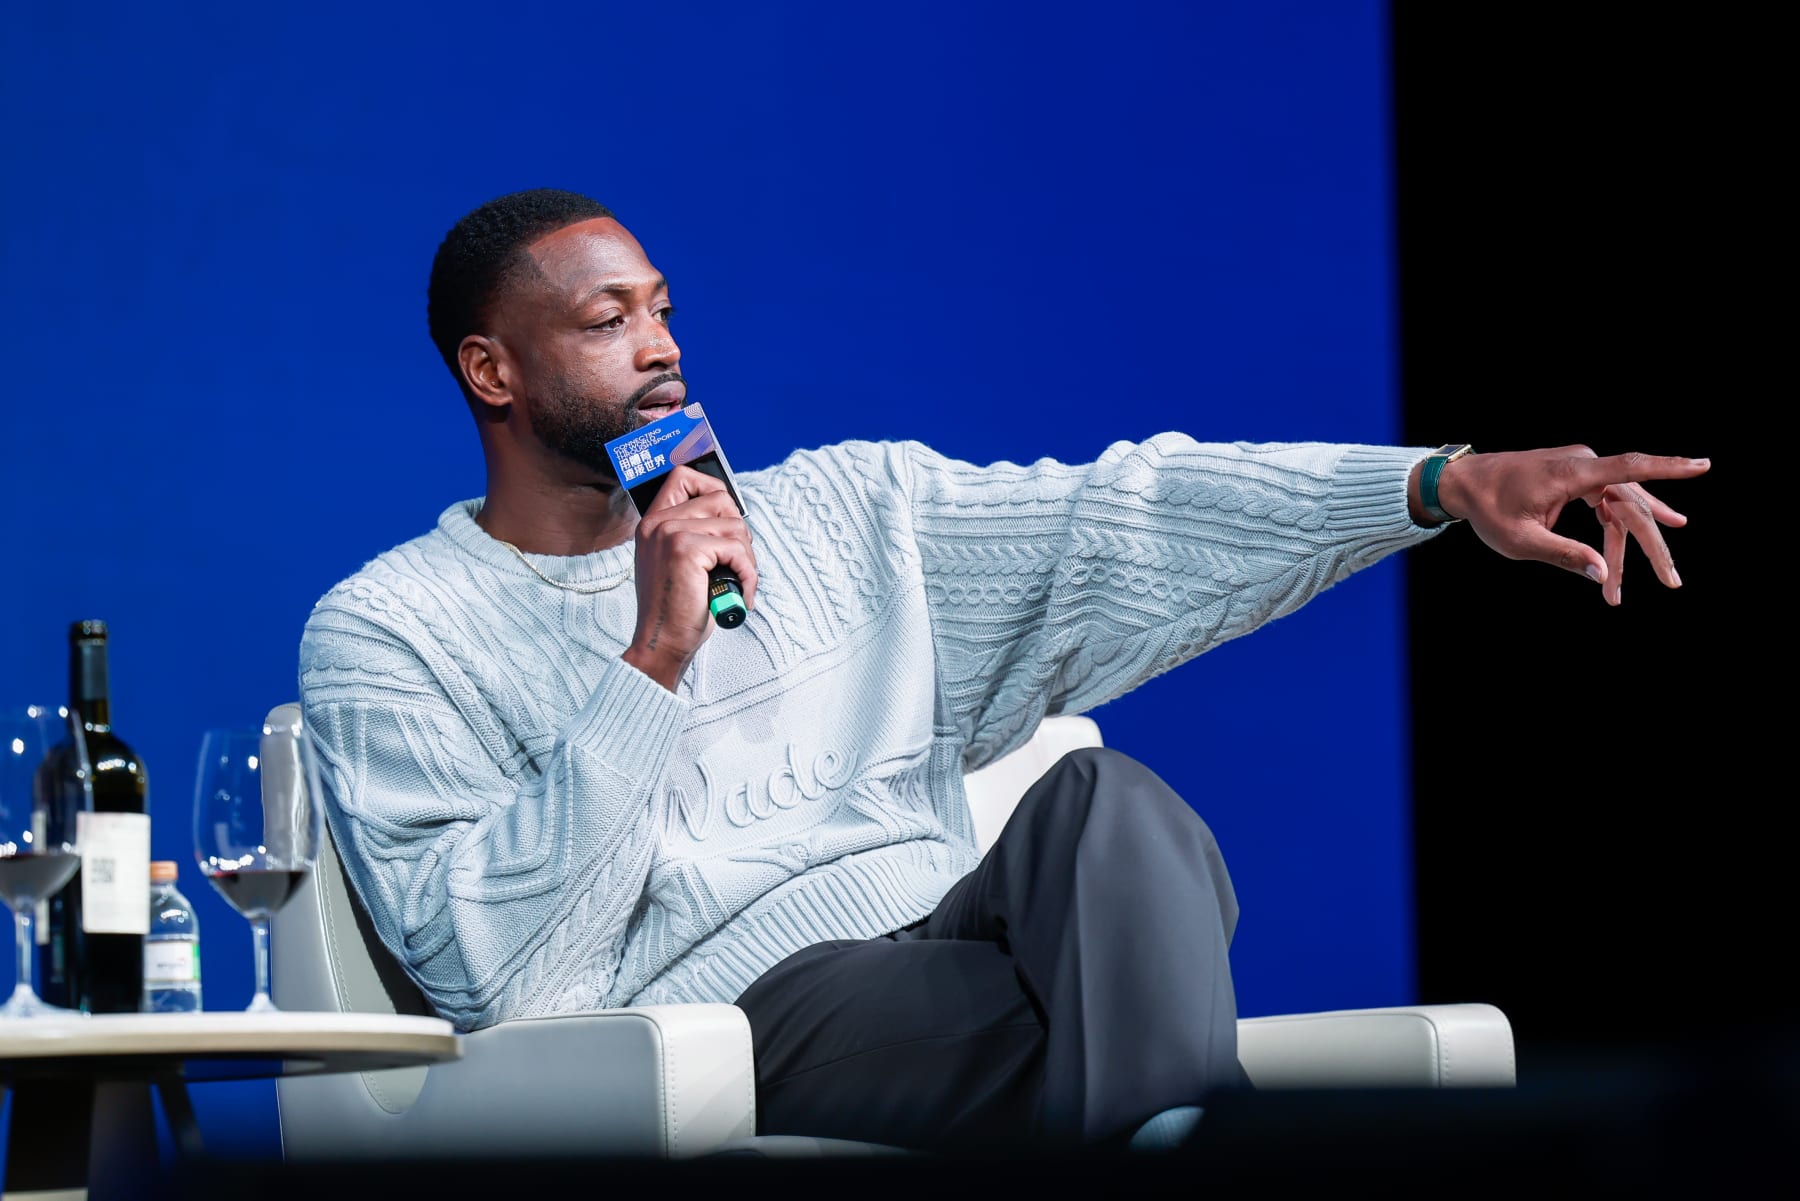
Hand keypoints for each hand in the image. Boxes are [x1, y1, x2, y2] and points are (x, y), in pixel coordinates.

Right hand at [621, 466, 757, 689]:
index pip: (683, 476)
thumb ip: (693, 533)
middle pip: (721, 500)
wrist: (662, 643)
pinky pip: (737, 550)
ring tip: (736, 583)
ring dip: (746, 558)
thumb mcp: (679, 562)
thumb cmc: (677, 608)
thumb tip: (731, 512)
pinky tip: (740, 595)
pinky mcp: (687, 550)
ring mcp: (670, 533)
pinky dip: (748, 575)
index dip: (712, 486)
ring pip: (735, 526)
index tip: (727, 514)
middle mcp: (658, 522)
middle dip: (739, 533)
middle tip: (736, 563)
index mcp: (653, 522)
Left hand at [1430, 446, 1710, 605]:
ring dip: (1635, 543)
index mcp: (1571, 474)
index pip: (1630, 468)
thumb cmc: (1488, 509)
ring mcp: (1580, 469)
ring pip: (1622, 507)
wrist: (1462, 484)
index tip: (1702, 466)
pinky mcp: (1576, 477)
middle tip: (1671, 580)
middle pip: (1631, 505)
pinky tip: (1667, 522)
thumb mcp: (1521, 541)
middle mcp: (1582, 465)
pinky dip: (1625, 523)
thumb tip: (1602, 574)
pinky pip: (1610, 501)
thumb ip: (1564, 556)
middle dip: (1650, 547)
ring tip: (1663, 574)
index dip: (1669, 467)